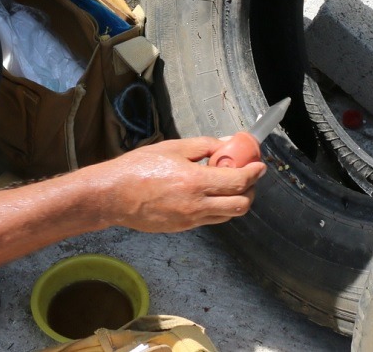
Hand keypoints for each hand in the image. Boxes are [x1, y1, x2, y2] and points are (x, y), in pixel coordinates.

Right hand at [87, 137, 264, 232]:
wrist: (113, 195)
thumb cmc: (139, 167)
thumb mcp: (173, 147)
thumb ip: (203, 146)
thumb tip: (226, 144)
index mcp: (195, 181)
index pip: (238, 181)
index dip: (254, 172)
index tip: (259, 165)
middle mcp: (197, 204)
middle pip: (240, 205)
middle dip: (250, 190)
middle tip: (248, 176)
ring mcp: (190, 219)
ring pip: (228, 216)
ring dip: (236, 201)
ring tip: (230, 185)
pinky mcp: (183, 228)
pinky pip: (210, 219)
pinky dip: (218, 208)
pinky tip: (209, 194)